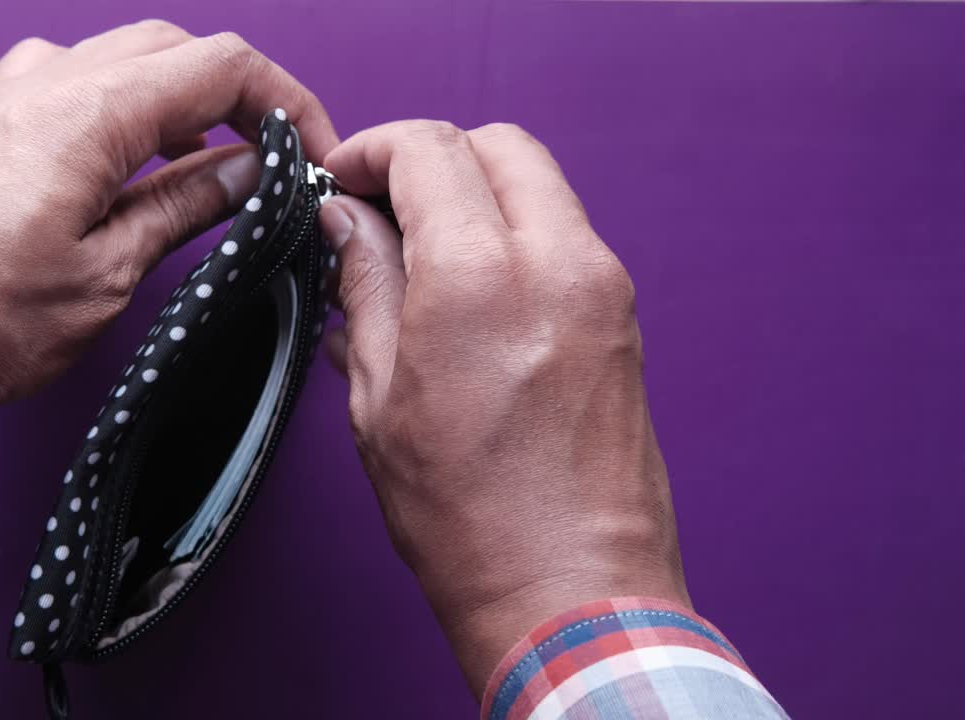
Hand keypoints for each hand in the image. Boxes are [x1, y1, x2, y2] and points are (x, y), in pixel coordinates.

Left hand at [0, 21, 336, 445]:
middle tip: (268, 156)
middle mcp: (42, 84)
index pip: (220, 67)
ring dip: (174, 100)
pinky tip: (116, 167)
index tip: (312, 150)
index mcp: (90, 113)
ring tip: (201, 166)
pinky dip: (115, 111)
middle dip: (235, 95)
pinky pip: (62, 86)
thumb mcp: (105, 274)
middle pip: (171, 50)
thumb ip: (184, 210)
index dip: (285, 103)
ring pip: (115, 61)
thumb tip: (246, 175)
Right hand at [319, 122, 688, 691]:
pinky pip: (562, 235)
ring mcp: (602, 287)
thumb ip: (365, 286)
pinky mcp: (622, 318)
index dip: (371, 152)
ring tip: (418, 257)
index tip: (342, 180)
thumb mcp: (382, 397)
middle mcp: (556, 261)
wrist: (571, 593)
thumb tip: (346, 224)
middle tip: (377, 207)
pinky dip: (511, 234)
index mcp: (479, 275)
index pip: (428, 150)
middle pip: (494, 145)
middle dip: (429, 158)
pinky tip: (464, 292)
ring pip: (536, 183)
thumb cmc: (471, 517)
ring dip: (474, 194)